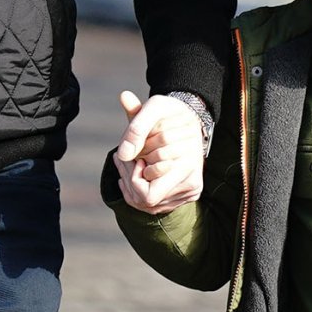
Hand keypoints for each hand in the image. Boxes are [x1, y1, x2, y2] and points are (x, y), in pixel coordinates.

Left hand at [114, 90, 205, 213]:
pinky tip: (134, 167)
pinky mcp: (184, 194)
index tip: (136, 157)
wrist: (188, 118)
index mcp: (187, 168)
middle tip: (120, 156)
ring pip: (148, 204)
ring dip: (131, 182)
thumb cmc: (170, 112)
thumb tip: (122, 154)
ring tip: (126, 160)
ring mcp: (188, 193)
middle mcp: (191, 185)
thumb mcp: (154, 108)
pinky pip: (153, 203)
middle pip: (146, 201)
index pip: (148, 195)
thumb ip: (136, 128)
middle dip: (129, 178)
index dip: (134, 178)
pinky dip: (138, 187)